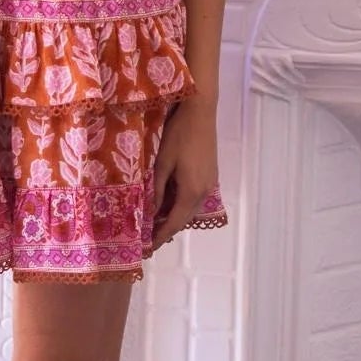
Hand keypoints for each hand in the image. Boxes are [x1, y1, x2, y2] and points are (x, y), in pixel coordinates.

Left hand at [147, 95, 218, 253]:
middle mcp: (204, 191)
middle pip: (185, 218)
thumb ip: (158, 190)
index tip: (148, 248)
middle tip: (149, 238)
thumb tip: (151, 212)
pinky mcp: (211, 174)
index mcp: (191, 191)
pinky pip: (195, 198)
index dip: (161, 236)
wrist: (200, 112)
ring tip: (156, 223)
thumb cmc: (178, 135)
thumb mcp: (163, 163)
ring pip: (191, 209)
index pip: (174, 222)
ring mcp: (210, 183)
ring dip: (175, 217)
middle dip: (167, 230)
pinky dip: (182, 205)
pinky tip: (170, 203)